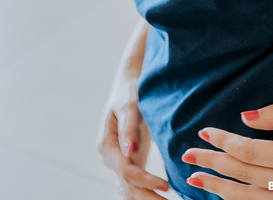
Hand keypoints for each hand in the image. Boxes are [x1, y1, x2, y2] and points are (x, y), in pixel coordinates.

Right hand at [97, 73, 169, 199]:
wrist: (128, 83)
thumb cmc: (129, 91)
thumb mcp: (129, 105)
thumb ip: (129, 128)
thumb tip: (129, 151)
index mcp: (106, 145)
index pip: (126, 170)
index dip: (145, 180)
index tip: (166, 186)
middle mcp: (109, 157)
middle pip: (128, 184)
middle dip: (148, 197)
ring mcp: (118, 161)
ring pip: (131, 188)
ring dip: (148, 198)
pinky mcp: (129, 160)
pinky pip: (135, 182)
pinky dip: (147, 192)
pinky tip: (162, 198)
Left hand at [179, 105, 272, 199]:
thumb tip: (243, 119)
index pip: (249, 152)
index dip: (224, 141)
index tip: (205, 131)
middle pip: (243, 175)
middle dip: (212, 164)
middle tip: (187, 156)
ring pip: (248, 198)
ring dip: (218, 189)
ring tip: (194, 181)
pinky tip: (223, 193)